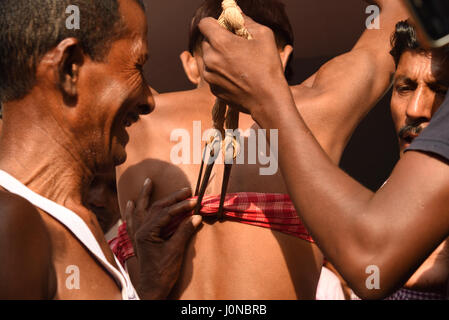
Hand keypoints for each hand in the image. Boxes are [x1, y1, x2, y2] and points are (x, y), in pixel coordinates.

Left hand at [123, 178, 201, 298]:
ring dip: (145, 196)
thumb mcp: (175, 251)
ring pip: (142, 210)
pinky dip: (132, 211)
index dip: (182, 206)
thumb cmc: (163, 272)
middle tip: (185, 190)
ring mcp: (137, 235)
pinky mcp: (138, 240)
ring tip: (148, 182)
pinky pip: (132, 221)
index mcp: (147, 232)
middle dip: (171, 198)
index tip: (195, 200)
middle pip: (156, 208)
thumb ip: (184, 231)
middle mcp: (139, 231)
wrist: (152, 288)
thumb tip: (196, 216)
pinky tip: (131, 204)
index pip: (166, 213)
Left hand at [198, 15, 290, 116]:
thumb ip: (246, 21)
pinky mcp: (213, 89)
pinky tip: (237, 77)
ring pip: (209, 59)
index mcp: (220, 42)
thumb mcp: (264, 36)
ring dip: (219, 58)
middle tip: (237, 47)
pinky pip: (213, 75)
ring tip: (239, 64)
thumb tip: (236, 11)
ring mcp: (210, 76)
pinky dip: (221, 73)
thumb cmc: (268, 67)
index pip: (204, 23)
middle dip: (218, 41)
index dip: (215, 23)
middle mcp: (210, 59)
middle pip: (207, 41)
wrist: (267, 100)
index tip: (227, 28)